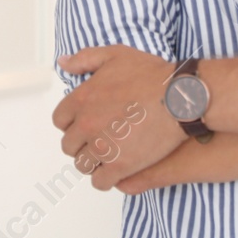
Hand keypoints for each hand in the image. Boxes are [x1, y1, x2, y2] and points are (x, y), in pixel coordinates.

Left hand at [52, 45, 186, 190]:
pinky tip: (116, 170)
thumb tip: (63, 63)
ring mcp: (102, 147)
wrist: (178, 97)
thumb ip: (85, 59)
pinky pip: (100, 182)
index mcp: (82, 99)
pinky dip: (105, 178)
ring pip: (83, 165)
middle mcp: (86, 125)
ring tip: (108, 155)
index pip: (59, 121)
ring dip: (93, 161)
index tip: (85, 123)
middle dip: (81, 143)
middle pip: (69, 145)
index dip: (72, 123)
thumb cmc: (151, 75)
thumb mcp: (115, 55)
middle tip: (98, 139)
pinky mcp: (120, 166)